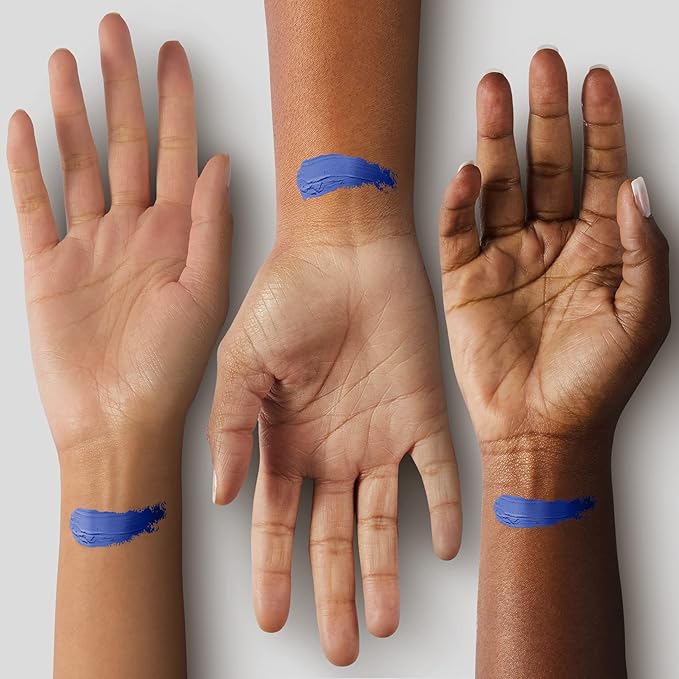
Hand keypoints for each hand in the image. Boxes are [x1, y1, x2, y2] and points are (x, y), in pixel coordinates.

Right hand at [7, 14, 230, 455]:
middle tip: (115, 32)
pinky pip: (34, 203)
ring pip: (79, 163)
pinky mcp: (47, 266)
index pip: (178, 154)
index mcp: (177, 238)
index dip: (176, 103)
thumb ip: (212, 228)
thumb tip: (224, 163)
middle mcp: (134, 233)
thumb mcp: (205, 295)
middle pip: (125, 144)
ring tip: (68, 63)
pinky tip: (26, 124)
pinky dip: (26, 164)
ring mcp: (89, 246)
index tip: (174, 56)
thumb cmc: (168, 369)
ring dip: (73, 113)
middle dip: (121, 88)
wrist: (117, 421)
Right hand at [209, 228, 460, 664]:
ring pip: (385, 518)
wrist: (344, 250)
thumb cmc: (288, 296)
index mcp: (287, 440)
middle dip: (336, 591)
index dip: (275, 571)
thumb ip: (230, 428)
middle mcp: (334, 447)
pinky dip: (445, 508)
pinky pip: (439, 471)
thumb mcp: (241, 363)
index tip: (274, 618)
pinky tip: (444, 547)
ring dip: (385, 569)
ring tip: (385, 622)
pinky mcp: (424, 411)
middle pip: (333, 535)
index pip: (279, 521)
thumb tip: (222, 494)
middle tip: (343, 647)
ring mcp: (380, 434)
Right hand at [439, 49, 669, 451]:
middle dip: (545, 115)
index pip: (602, 171)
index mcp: (598, 249)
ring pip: (500, 186)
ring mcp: (507, 259)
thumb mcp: (642, 316)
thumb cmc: (594, 383)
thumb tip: (640, 185)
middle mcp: (551, 244)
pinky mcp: (467, 280)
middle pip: (548, 165)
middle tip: (542, 66)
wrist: (540, 432)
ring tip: (493, 93)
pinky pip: (460, 230)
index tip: (595, 80)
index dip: (600, 124)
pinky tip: (467, 174)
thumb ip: (644, 249)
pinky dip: (460, 201)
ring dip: (496, 140)